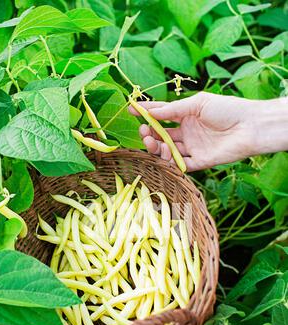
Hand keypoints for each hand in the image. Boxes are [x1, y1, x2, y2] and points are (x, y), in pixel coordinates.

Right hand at [129, 92, 287, 170]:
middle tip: (143, 131)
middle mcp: (188, 132)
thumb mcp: (197, 104)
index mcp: (187, 115)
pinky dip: (170, 162)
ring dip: (157, 147)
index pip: (162, 114)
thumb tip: (151, 112)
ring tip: (152, 142)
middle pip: (162, 135)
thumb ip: (173, 109)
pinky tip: (164, 155)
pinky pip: (180, 165)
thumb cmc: (227, 109)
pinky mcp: (199, 162)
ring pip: (168, 151)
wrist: (249, 126)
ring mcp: (192, 147)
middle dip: (149, 133)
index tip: (131, 109)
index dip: (146, 113)